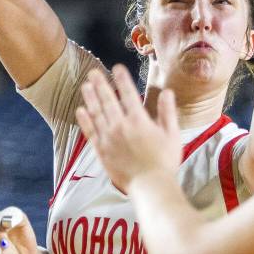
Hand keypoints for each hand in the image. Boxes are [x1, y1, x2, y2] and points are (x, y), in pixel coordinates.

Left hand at [76, 65, 181, 188]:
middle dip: (100, 84)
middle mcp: (121, 126)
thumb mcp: (173, 135)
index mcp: (139, 120)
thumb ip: (168, 112)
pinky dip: (84, 120)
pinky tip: (80, 110)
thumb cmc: (165, 161)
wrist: (150, 185)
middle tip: (94, 73)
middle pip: (108, 100)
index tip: (117, 68)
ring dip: (90, 98)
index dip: (122, 79)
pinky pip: (90, 132)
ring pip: (96, 113)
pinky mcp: (101, 150)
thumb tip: (167, 92)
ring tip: (85, 86)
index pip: (129, 94)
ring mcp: (109, 138)